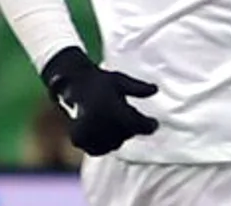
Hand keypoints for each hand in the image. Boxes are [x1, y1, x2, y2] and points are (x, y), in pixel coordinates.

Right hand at [42, 47, 158, 154]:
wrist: (75, 84)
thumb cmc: (101, 81)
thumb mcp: (121, 80)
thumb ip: (138, 87)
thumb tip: (156, 90)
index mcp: (110, 106)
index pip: (135, 124)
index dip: (148, 125)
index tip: (155, 124)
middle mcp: (98, 121)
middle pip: (125, 134)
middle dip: (132, 126)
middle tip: (131, 116)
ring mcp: (87, 132)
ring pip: (114, 144)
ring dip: (119, 135)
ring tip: (116, 120)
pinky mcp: (78, 139)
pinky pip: (99, 149)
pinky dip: (105, 143)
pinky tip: (106, 131)